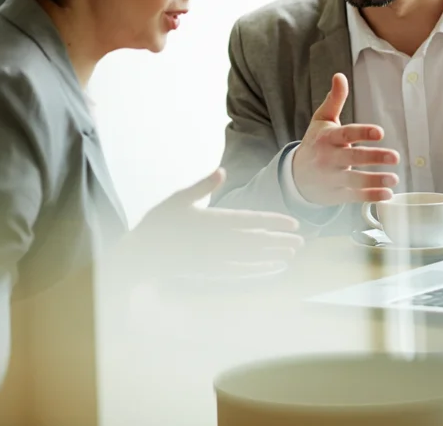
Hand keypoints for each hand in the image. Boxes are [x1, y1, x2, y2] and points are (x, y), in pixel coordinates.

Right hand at [122, 168, 303, 277]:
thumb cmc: (158, 224)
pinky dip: (258, 270)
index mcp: (213, 221)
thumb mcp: (177, 199)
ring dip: (273, 256)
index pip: (251, 220)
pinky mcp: (211, 271)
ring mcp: (215, 258)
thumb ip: (201, 186)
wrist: (141, 256)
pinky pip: (240, 271)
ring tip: (292, 254)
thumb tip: (221, 171)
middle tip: (301, 240)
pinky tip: (271, 269)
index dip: (274, 222)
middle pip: (257, 241)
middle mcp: (218, 241)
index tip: (293, 223)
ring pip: (251, 257)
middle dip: (280, 240)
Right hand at [292, 73, 399, 205]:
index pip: (346, 134)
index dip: (363, 133)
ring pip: (355, 180)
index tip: (380, 133)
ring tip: (394, 178)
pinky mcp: (336, 194)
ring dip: (375, 180)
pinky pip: (354, 196)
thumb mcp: (322, 120)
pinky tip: (388, 194)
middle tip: (395, 157)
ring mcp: (332, 178)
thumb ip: (334, 100)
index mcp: (327, 138)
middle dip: (374, 157)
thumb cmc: (315, 143)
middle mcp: (328, 158)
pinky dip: (371, 196)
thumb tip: (340, 76)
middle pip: (352, 158)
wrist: (295, 176)